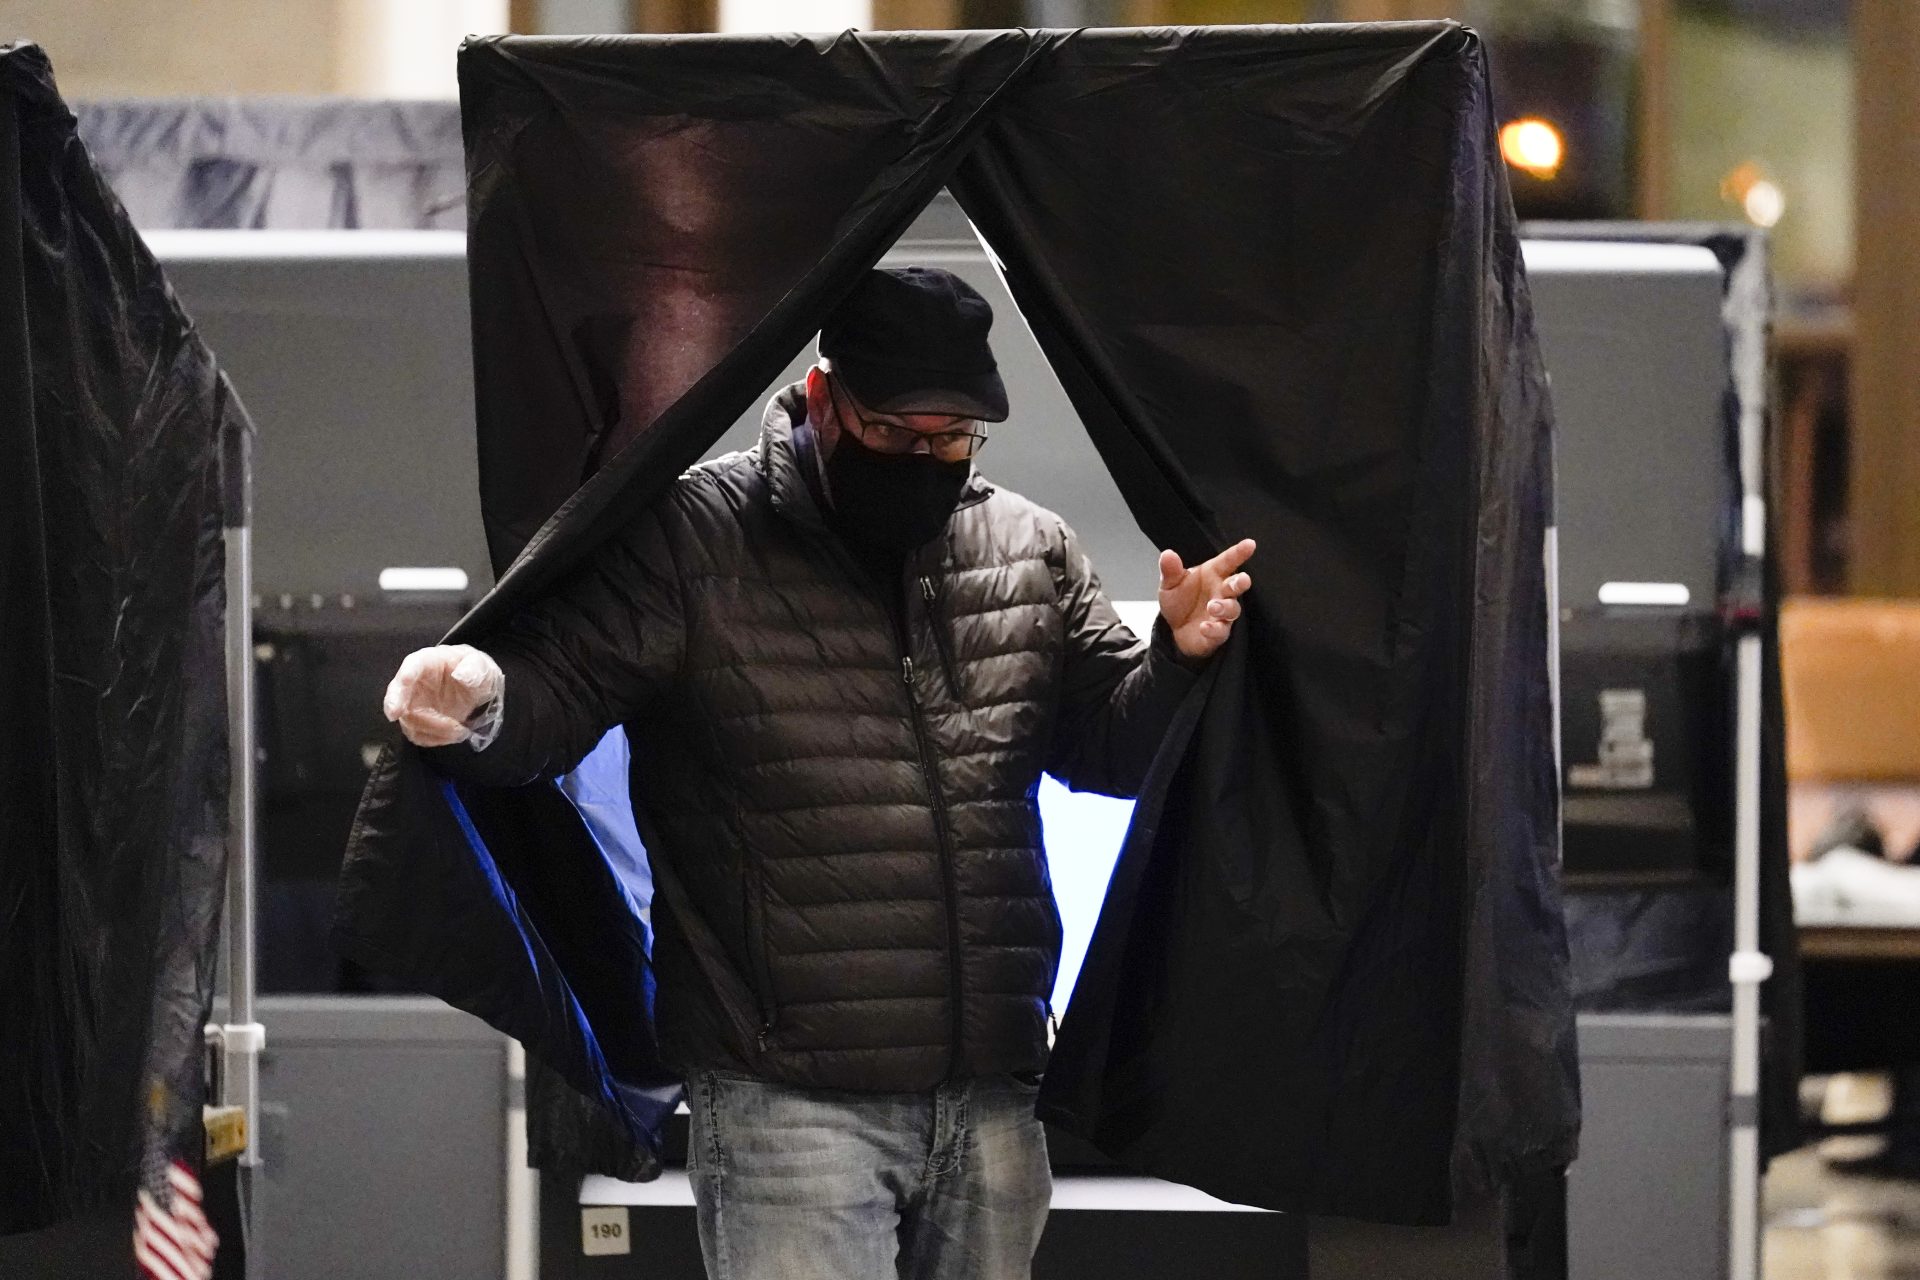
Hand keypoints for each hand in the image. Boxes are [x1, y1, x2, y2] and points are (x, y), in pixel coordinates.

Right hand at [382, 644, 502, 746]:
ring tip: (458, 730)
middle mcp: (414, 682)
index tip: (404, 681)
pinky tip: (453, 736)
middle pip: (396, 692)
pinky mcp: (418, 722)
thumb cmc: (472, 669)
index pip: (412, 664)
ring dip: (431, 729)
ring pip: (408, 719)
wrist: (473, 687)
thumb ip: (473, 667)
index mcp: (428, 661)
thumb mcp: (480, 664)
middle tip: (396, 714)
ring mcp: (413, 704)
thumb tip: (462, 675)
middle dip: (396, 703)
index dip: (406, 673)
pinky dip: (434, 739)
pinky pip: (417, 734)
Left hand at [1157, 538, 1254, 661]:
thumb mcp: (1170, 584)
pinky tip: (1204, 627)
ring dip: (1225, 607)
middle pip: (1237, 585)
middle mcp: (1221, 592)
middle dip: (1241, 582)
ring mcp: (1222, 613)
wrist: (1176, 629)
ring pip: (1232, 608)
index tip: (1250, 544)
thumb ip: (1170, 570)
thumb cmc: (1180, 601)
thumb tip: (1167, 555)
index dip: (1239, 552)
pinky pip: (1221, 631)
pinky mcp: (1218, 632)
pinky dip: (1214, 629)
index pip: (1228, 561)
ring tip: (1212, 606)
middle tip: (1242, 580)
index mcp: (1213, 574)